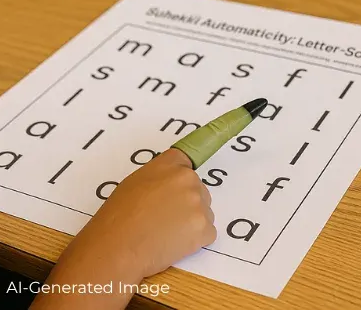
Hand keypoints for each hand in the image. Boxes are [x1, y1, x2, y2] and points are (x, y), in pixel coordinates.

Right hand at [30, 149, 215, 309]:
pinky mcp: (205, 230)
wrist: (118, 246)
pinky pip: (206, 233)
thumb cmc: (118, 217)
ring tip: (162, 232)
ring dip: (190, 223)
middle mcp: (188, 180)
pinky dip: (193, 241)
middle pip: (198, 190)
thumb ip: (159, 176)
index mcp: (170, 165)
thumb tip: (169, 183)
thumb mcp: (134, 182)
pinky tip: (172, 243)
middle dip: (185, 203)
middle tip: (161, 218)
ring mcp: (199, 205)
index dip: (192, 165)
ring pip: (203, 213)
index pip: (189, 158)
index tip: (242, 115)